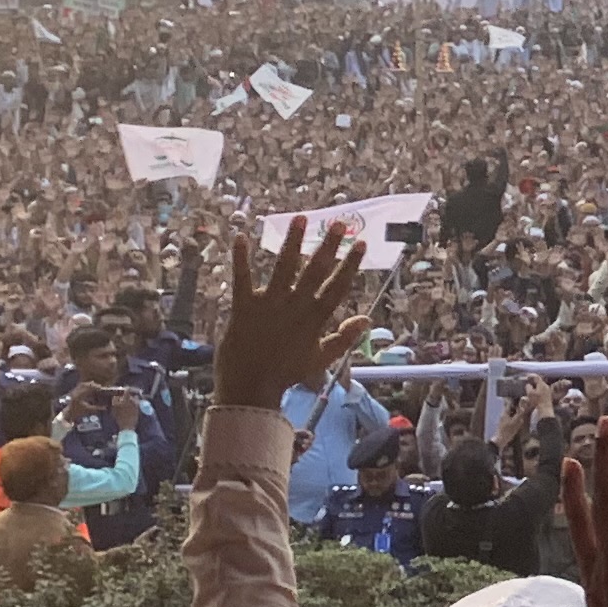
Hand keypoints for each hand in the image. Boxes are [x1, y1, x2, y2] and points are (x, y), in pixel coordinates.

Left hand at [215, 220, 368, 413]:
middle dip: (328, 245)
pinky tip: (241, 236)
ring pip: (283, 268)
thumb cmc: (286, 373)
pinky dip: (241, 258)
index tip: (360, 244)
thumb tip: (366, 319)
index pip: (337, 287)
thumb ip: (344, 337)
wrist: (250, 387)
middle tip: (339, 223)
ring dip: (292, 242)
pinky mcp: (243, 306)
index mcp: (314, 319)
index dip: (350, 264)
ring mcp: (268, 305)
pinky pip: (242, 278)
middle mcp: (294, 306)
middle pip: (315, 271)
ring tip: (300, 219)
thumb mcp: (321, 358)